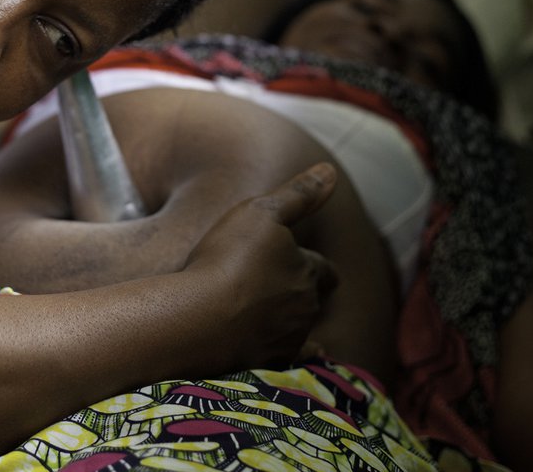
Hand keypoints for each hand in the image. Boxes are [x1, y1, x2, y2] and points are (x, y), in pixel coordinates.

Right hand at [183, 163, 338, 369]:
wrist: (201, 318)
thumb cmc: (228, 258)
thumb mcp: (261, 212)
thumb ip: (299, 194)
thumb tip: (330, 171)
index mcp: (307, 270)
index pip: (322, 268)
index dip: (314, 264)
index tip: (308, 263)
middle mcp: (306, 306)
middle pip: (313, 298)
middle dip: (305, 291)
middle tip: (287, 285)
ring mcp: (289, 337)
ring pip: (301, 326)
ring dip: (292, 318)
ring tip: (269, 312)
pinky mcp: (269, 361)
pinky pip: (295, 359)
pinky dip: (301, 354)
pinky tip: (304, 354)